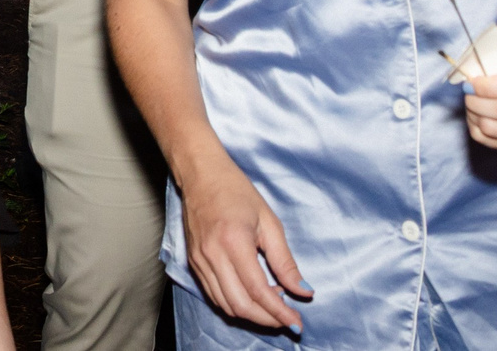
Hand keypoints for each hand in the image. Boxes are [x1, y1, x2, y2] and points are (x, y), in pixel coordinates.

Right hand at [177, 158, 310, 331]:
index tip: (297, 323)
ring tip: (272, 305)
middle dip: (267, 319)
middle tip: (288, 318)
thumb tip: (303, 291)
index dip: (280, 312)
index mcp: (234, 242)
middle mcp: (212, 255)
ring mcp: (199, 260)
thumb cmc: (236, 191)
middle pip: (241, 305)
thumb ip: (285, 261)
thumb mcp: (269, 222)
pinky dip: (235, 304)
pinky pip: (214, 295)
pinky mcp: (193, 262)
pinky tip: (251, 295)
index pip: (259, 291)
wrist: (200, 174)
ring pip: (225, 305)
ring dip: (252, 314)